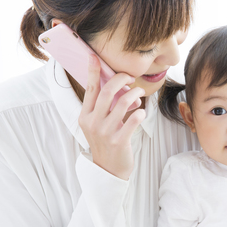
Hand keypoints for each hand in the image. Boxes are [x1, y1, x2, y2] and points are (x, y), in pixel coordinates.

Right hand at [78, 54, 144, 179]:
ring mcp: (106, 132)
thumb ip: (104, 107)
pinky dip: (141, 113)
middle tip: (130, 78)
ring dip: (135, 94)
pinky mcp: (119, 140)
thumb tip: (119, 86)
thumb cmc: (106, 143)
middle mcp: (93, 122)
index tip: (93, 56)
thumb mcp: (98, 124)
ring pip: (123, 102)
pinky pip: (134, 119)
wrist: (108, 170)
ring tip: (140, 94)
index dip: (92, 71)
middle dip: (122, 79)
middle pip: (108, 91)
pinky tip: (141, 113)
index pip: (90, 89)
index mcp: (85, 116)